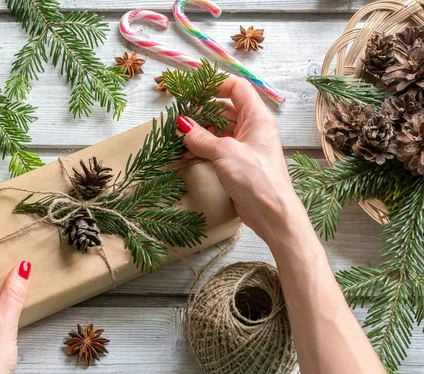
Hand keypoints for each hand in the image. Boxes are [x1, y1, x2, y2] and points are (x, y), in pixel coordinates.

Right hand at [175, 76, 307, 242]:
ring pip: (219, 129)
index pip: (237, 88)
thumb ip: (201, 137)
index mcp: (257, 117)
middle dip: (201, 111)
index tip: (192, 90)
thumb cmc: (256, 178)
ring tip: (178, 137)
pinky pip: (218, 148)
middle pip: (225, 109)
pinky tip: (186, 153)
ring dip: (199, 132)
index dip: (215, 85)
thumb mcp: (225, 153)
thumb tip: (182, 123)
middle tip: (179, 116)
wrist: (272, 213)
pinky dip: (202, 148)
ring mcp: (246, 146)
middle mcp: (253, 128)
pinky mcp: (239, 163)